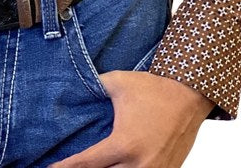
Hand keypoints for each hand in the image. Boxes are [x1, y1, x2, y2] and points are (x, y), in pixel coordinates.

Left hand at [49, 70, 214, 167]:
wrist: (189, 95)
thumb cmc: (154, 88)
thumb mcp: (118, 82)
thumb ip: (94, 86)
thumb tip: (74, 83)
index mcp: (124, 144)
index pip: (86, 163)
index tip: (51, 167)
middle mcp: (139, 164)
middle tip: (70, 167)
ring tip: (96, 166)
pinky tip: (118, 167)